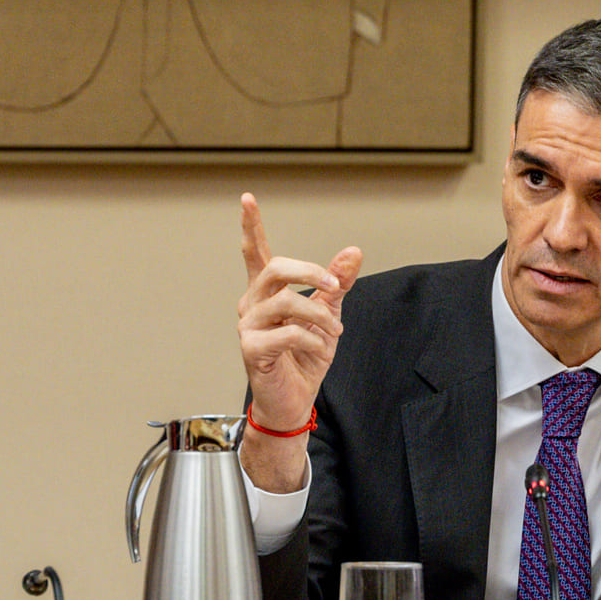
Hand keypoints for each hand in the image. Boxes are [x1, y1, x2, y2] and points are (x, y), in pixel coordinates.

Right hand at [236, 192, 362, 491]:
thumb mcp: (329, 315)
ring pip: (286, 302)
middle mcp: (252, 304)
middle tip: (336, 286)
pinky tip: (318, 350)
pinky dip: (312, 340)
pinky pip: (287, 333)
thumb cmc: (305, 357)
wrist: (295, 400)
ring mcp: (247, 326)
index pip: (256, 253)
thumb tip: (353, 252)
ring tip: (334, 333)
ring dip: (319, 316)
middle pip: (275, 269)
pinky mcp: (251, 349)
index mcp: (267, 292)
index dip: (252, 226)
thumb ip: (337, 284)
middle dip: (311, 273)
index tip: (247, 198)